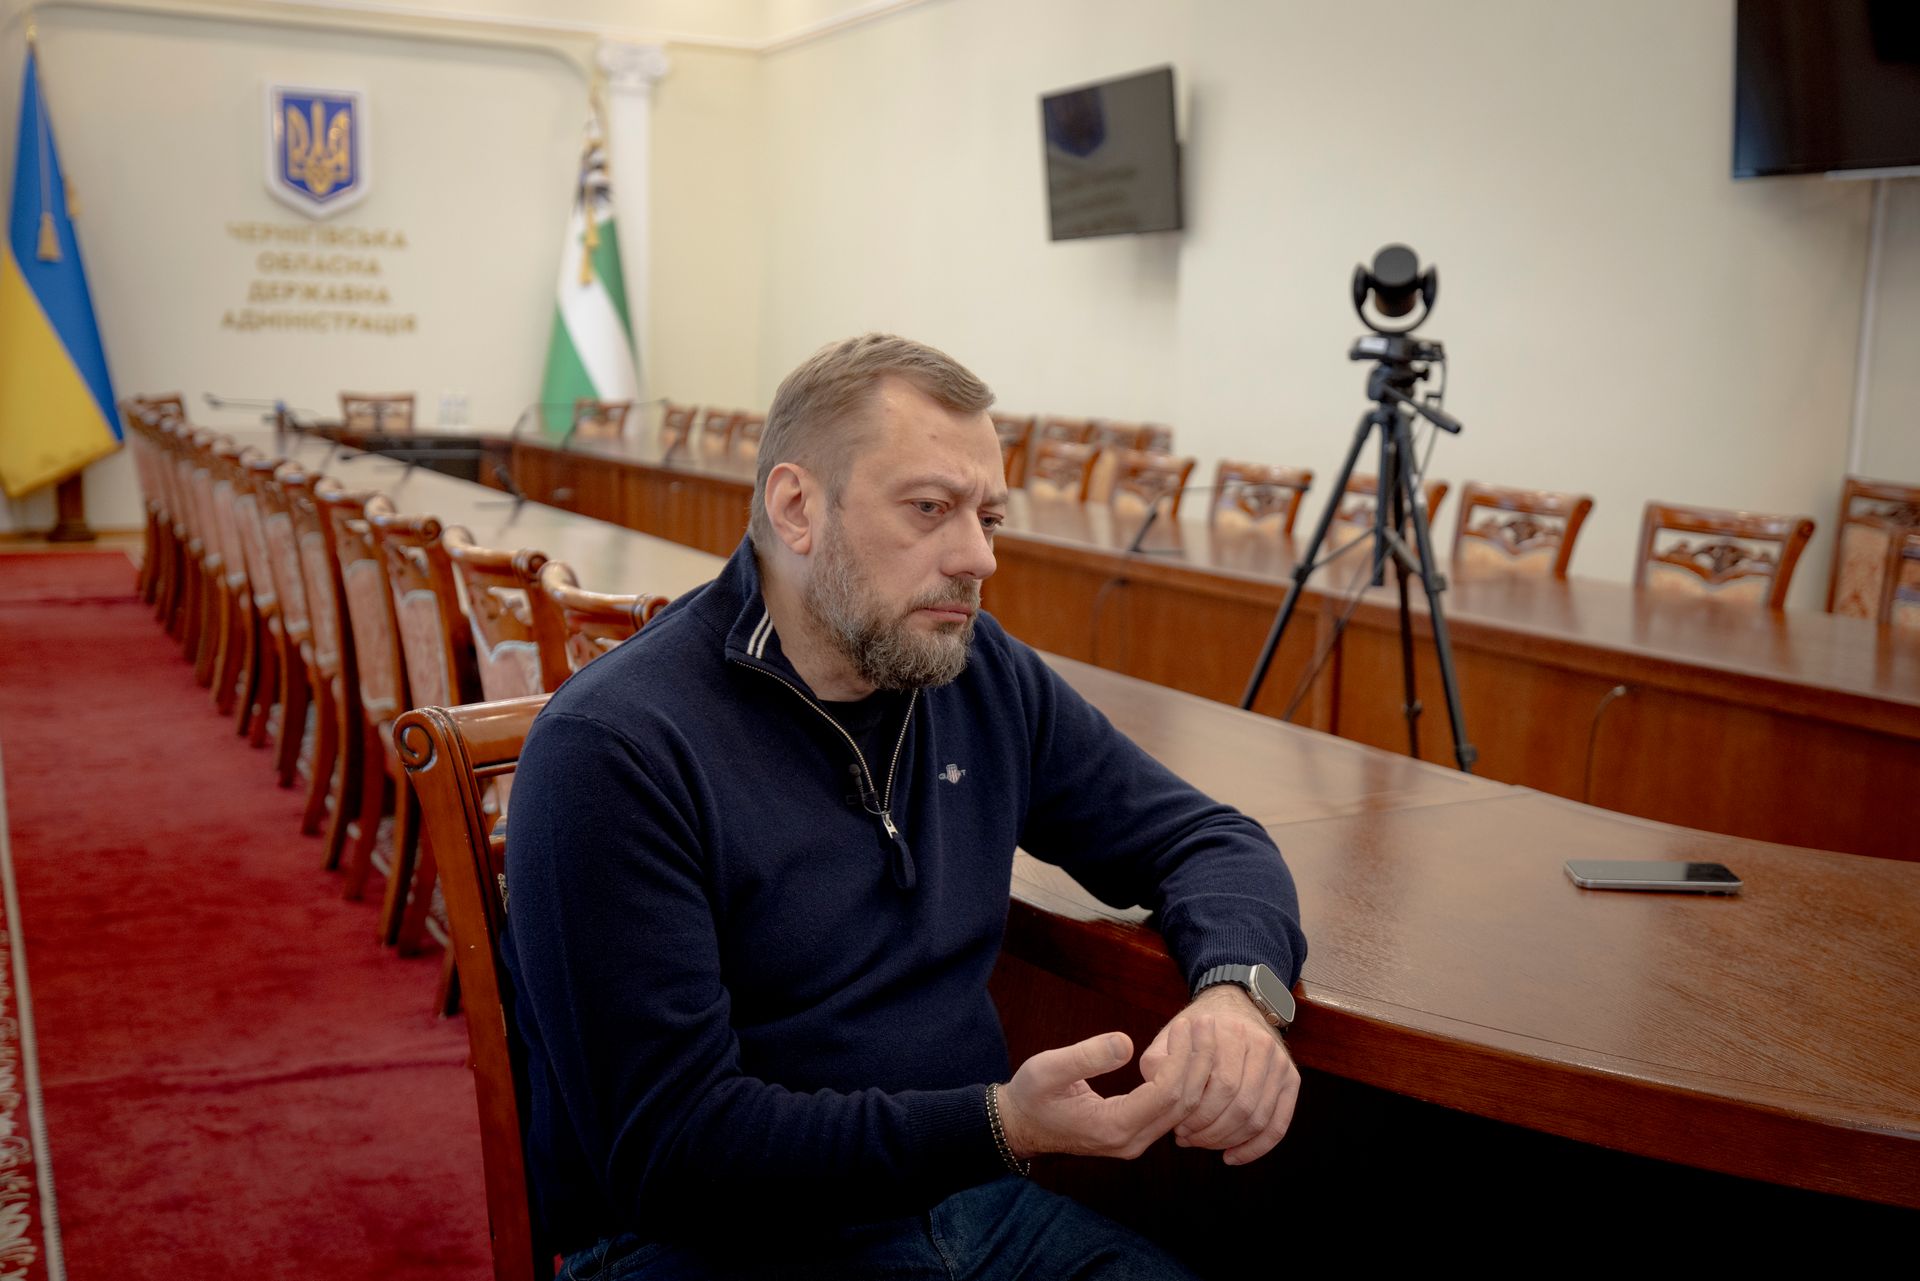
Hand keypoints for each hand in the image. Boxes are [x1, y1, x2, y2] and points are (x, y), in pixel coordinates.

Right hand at [995, 1025, 1214, 1161]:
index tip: (1187, 1025)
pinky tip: (1188, 1056)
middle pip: (1185, 1104)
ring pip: (1184, 1110)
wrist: (1019, 1127)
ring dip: (1197, 1072)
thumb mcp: (1046, 1069)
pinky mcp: (1135, 1134)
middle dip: (1200, 1062)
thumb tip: (1125, 1043)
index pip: (1167, 1094)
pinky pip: (1173, 1112)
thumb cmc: (1030, 1095)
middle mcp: (1131, 1141)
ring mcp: (1135, 1142)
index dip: (1183, 1058)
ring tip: (1202, 1035)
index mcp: (1113, 1126)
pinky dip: (1186, 1082)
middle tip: (1205, 1024)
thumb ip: (1085, 1057)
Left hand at [1138, 985, 1298, 1165]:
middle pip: (1241, 1106)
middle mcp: (1262, 1045)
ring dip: (1228, 1140)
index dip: (1197, 1115)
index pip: (1220, 1086)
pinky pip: (1279, 1124)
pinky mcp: (1291, 1079)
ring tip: (1201, 1143)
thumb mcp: (1171, 1038)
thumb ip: (1159, 1062)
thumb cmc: (1196, 1032)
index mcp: (1232, 1032)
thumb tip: (1159, 1095)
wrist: (1233, 1008)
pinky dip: (1256, 1147)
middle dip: (1211, 1131)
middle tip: (1186, 1138)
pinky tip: (1232, 1156)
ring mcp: (1280, 1062)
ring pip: (1258, 1119)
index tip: (1176, 1128)